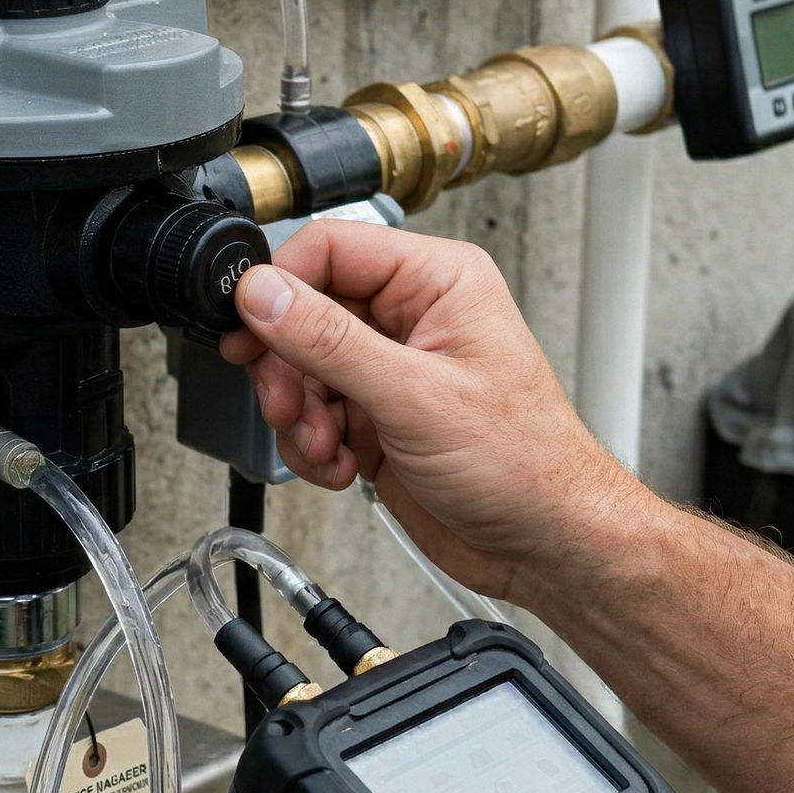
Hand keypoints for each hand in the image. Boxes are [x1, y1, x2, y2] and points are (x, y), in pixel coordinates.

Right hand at [222, 221, 642, 602]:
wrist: (543, 544)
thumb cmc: (524, 464)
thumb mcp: (415, 396)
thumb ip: (329, 340)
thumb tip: (264, 293)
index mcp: (436, 282)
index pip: (330, 249)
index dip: (280, 287)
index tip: (250, 330)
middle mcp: (410, 318)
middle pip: (302, 314)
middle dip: (286, 369)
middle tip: (286, 404)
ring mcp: (389, 370)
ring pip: (299, 370)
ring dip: (299, 416)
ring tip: (327, 446)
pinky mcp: (374, 417)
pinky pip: (311, 414)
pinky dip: (312, 446)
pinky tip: (340, 466)